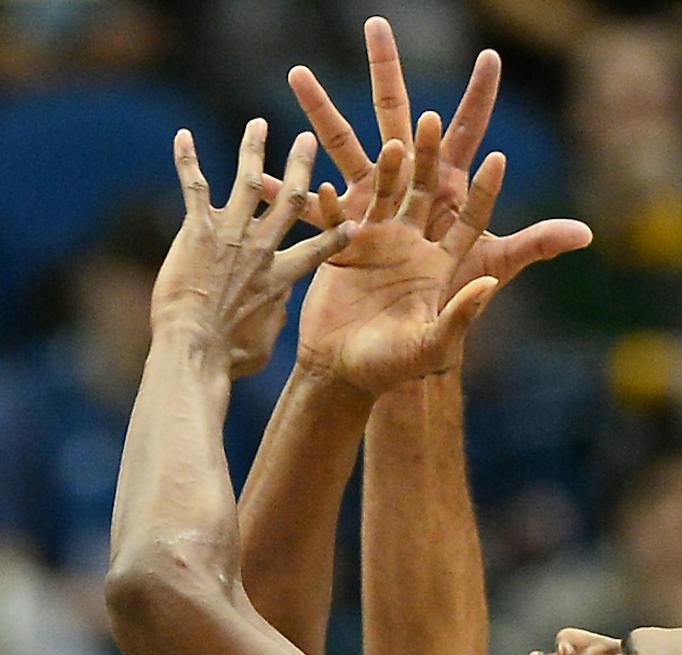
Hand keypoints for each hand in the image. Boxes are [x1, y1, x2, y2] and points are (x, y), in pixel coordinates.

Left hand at [150, 123, 350, 363]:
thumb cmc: (230, 356)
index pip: (319, 249)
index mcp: (283, 278)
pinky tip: (182, 136)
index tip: (353, 220)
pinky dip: (188, 159)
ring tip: (257, 123)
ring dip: (253, 149)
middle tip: (307, 141)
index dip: (337, 234)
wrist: (197, 348)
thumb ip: (273, 318)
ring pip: (249, 182)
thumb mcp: (264, 342)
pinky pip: (195, 186)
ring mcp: (232, 236)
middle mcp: (263, 250)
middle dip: (300, 168)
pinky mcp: (198, 230)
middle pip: (291, 201)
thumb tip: (273, 311)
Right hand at [286, 19, 590, 307]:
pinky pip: (313, 209)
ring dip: (321, 114)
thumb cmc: (430, 335)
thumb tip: (581, 237)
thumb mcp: (471, 299)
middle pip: (401, 127)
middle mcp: (409, 201)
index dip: (478, 109)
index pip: (469, 149)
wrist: (375, 364)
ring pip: (346, 150)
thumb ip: (511, 269)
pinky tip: (264, 170)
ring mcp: (370, 211)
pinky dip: (290, 190)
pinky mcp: (339, 233)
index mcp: (448, 210)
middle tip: (376, 25)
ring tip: (296, 74)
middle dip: (389, 77)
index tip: (489, 61)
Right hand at [294, 121, 500, 392]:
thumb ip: (461, 313)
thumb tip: (488, 285)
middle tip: (433, 118)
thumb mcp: (435, 344)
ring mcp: (375, 241)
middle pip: (426, 191)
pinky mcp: (340, 247)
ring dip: (387, 168)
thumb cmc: (395, 365)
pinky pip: (336, 218)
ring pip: (382, 192)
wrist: (344, 372)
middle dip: (430, 156)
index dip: (484, 192)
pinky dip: (332, 205)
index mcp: (443, 264)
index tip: (498, 157)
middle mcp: (412, 244)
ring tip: (394, 144)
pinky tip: (328, 187)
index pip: (471, 220)